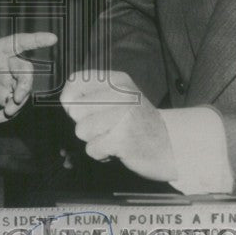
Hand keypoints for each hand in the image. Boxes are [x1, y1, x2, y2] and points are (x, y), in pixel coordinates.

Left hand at [0, 32, 56, 121]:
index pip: (18, 42)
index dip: (36, 39)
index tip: (52, 38)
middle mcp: (4, 64)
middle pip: (25, 70)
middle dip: (25, 85)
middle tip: (16, 100)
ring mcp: (5, 80)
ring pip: (24, 89)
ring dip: (19, 103)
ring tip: (5, 113)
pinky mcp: (3, 96)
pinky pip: (15, 104)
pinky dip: (10, 113)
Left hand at [61, 69, 176, 180]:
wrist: (169, 146)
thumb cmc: (138, 122)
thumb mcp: (121, 97)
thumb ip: (93, 94)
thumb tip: (66, 101)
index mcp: (118, 80)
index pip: (75, 80)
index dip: (70, 98)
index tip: (81, 109)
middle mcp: (122, 94)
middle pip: (75, 109)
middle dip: (84, 123)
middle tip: (105, 127)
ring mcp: (124, 116)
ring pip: (81, 130)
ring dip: (94, 139)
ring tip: (113, 137)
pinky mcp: (123, 139)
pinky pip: (92, 148)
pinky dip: (101, 154)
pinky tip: (118, 148)